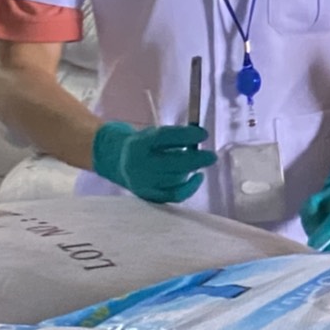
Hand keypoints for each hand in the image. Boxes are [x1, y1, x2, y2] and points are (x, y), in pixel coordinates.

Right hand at [91, 121, 216, 203]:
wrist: (117, 160)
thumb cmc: (143, 145)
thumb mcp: (153, 134)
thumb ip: (174, 136)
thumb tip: (201, 137)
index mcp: (139, 143)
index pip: (164, 137)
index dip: (186, 135)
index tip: (204, 134)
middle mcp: (138, 164)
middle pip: (172, 163)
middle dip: (196, 160)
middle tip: (212, 156)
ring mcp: (142, 182)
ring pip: (175, 179)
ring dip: (191, 170)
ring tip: (200, 162)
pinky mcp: (147, 195)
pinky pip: (173, 195)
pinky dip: (190, 187)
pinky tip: (197, 177)